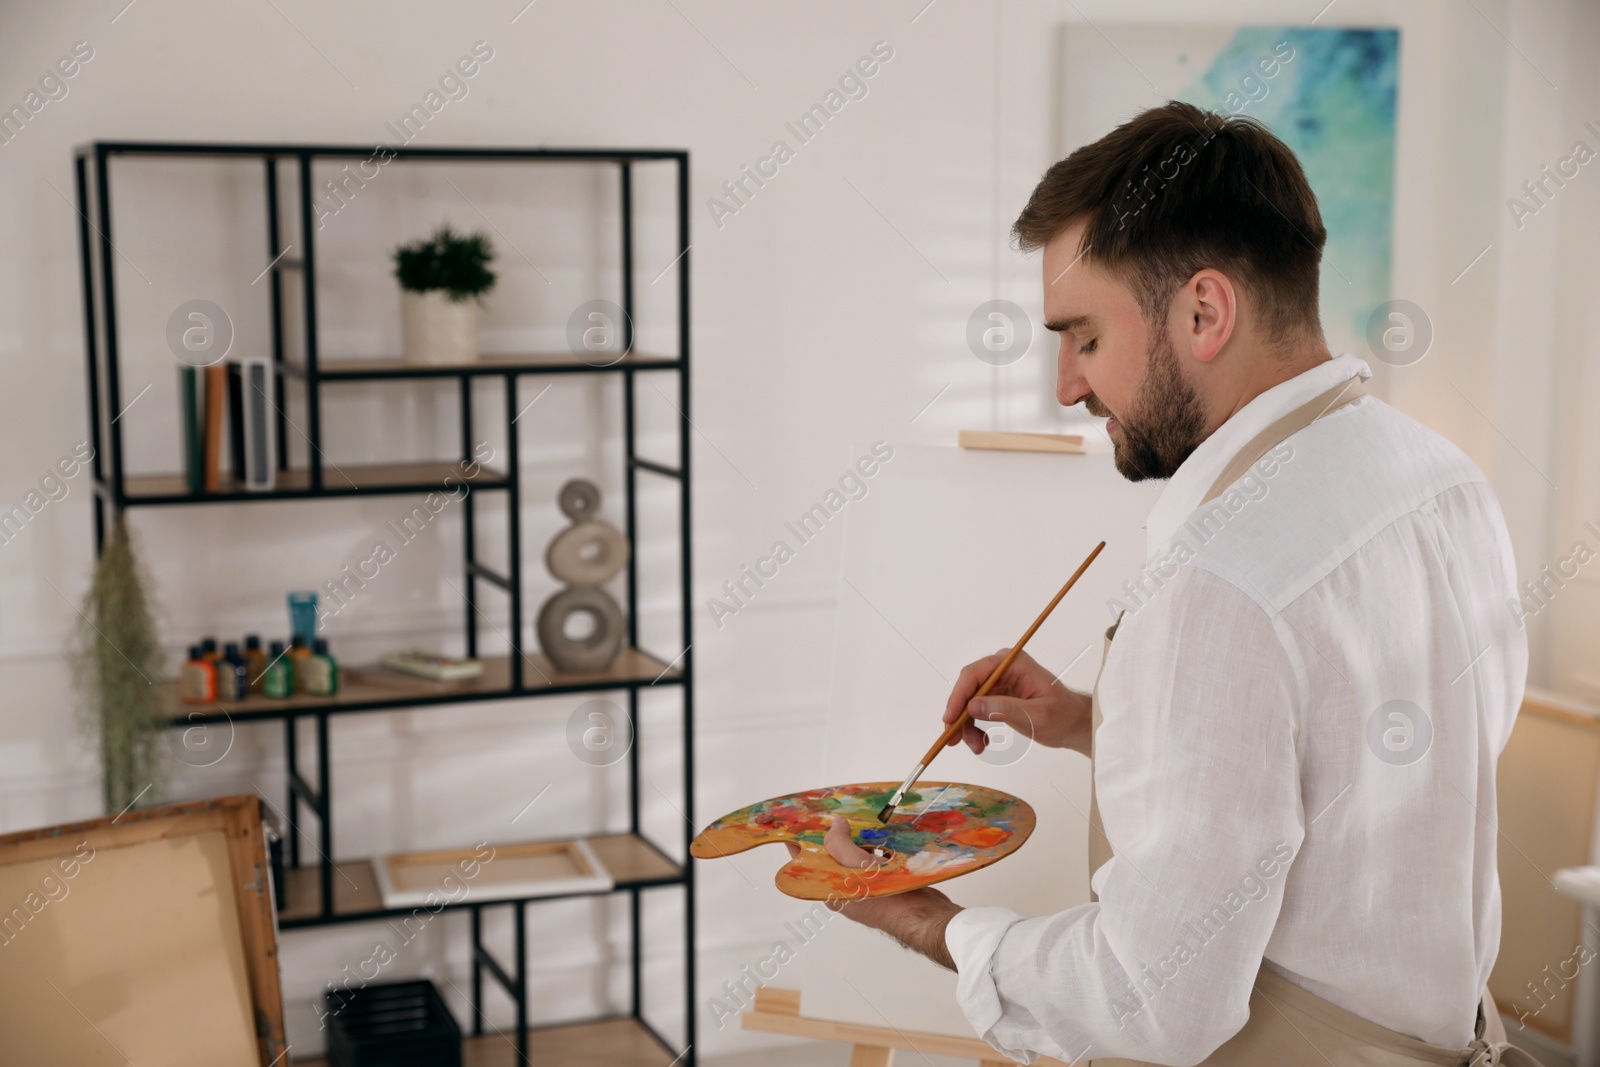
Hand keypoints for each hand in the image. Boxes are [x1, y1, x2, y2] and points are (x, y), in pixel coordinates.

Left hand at [785, 815, 959, 969]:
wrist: (924, 916)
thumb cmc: (886, 897)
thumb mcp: (856, 866)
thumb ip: (839, 844)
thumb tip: (835, 823)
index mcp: (829, 890)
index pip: (806, 864)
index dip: (801, 842)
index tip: (799, 822)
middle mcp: (843, 891)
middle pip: (831, 858)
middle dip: (832, 836)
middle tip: (833, 813)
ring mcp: (864, 889)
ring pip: (853, 859)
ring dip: (856, 840)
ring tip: (856, 819)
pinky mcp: (883, 885)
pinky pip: (873, 862)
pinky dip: (875, 848)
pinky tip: (881, 835)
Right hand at [942, 647, 1091, 755]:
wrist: (1073, 725)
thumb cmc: (1063, 715)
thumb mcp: (1036, 715)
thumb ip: (1005, 709)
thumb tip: (972, 707)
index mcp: (1013, 663)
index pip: (975, 674)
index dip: (959, 695)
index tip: (950, 718)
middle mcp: (1002, 669)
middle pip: (968, 688)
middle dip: (959, 714)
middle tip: (953, 738)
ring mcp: (998, 682)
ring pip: (969, 702)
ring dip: (966, 725)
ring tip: (976, 747)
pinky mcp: (997, 696)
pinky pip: (976, 710)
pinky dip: (974, 727)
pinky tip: (982, 742)